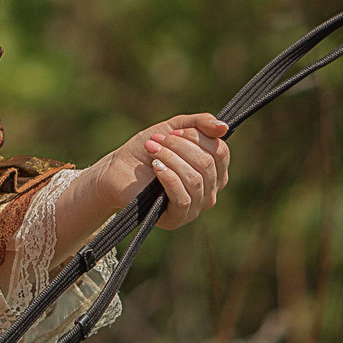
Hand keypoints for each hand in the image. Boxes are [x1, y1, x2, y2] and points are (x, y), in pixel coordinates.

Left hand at [88, 113, 230, 230]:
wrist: (118, 168)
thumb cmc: (148, 149)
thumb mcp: (174, 128)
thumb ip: (200, 123)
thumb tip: (224, 127)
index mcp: (214, 170)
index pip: (220, 151)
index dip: (197, 137)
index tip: (173, 132)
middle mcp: (210, 191)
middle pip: (207, 164)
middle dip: (179, 147)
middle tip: (156, 140)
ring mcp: (196, 207)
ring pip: (195, 180)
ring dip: (170, 159)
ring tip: (151, 150)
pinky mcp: (178, 218)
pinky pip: (183, 199)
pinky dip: (169, 178)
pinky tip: (156, 167)